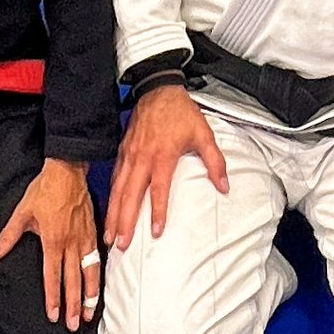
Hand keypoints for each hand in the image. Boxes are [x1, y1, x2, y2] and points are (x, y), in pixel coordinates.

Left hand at [0, 156, 100, 329]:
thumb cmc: (44, 190)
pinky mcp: (92, 231)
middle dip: (73, 305)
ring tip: (89, 313)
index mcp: (53, 241)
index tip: (54, 315)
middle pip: (73, 280)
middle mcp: (71, 243)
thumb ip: (9, 236)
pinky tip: (99, 285)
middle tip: (74, 324)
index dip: (54, 297)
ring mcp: (84, 238)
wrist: (67, 170)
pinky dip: (99, 274)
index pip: (53, 276)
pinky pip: (97, 258)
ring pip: (89, 272)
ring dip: (90, 294)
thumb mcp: (22, 212)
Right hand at [104, 79, 228, 250]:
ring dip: (113, 213)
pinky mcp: (123, 152)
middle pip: (130, 195)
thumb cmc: (181, 112)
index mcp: (162, 155)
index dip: (157, 211)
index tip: (155, 232)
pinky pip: (115, 178)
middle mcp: (142, 158)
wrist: (158, 89)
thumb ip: (215, 161)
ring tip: (109, 235)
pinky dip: (111, 197)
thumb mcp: (203, 134)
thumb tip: (224, 187)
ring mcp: (129, 155)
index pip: (158, 189)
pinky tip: (109, 210)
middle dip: (124, 221)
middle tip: (120, 244)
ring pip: (118, 189)